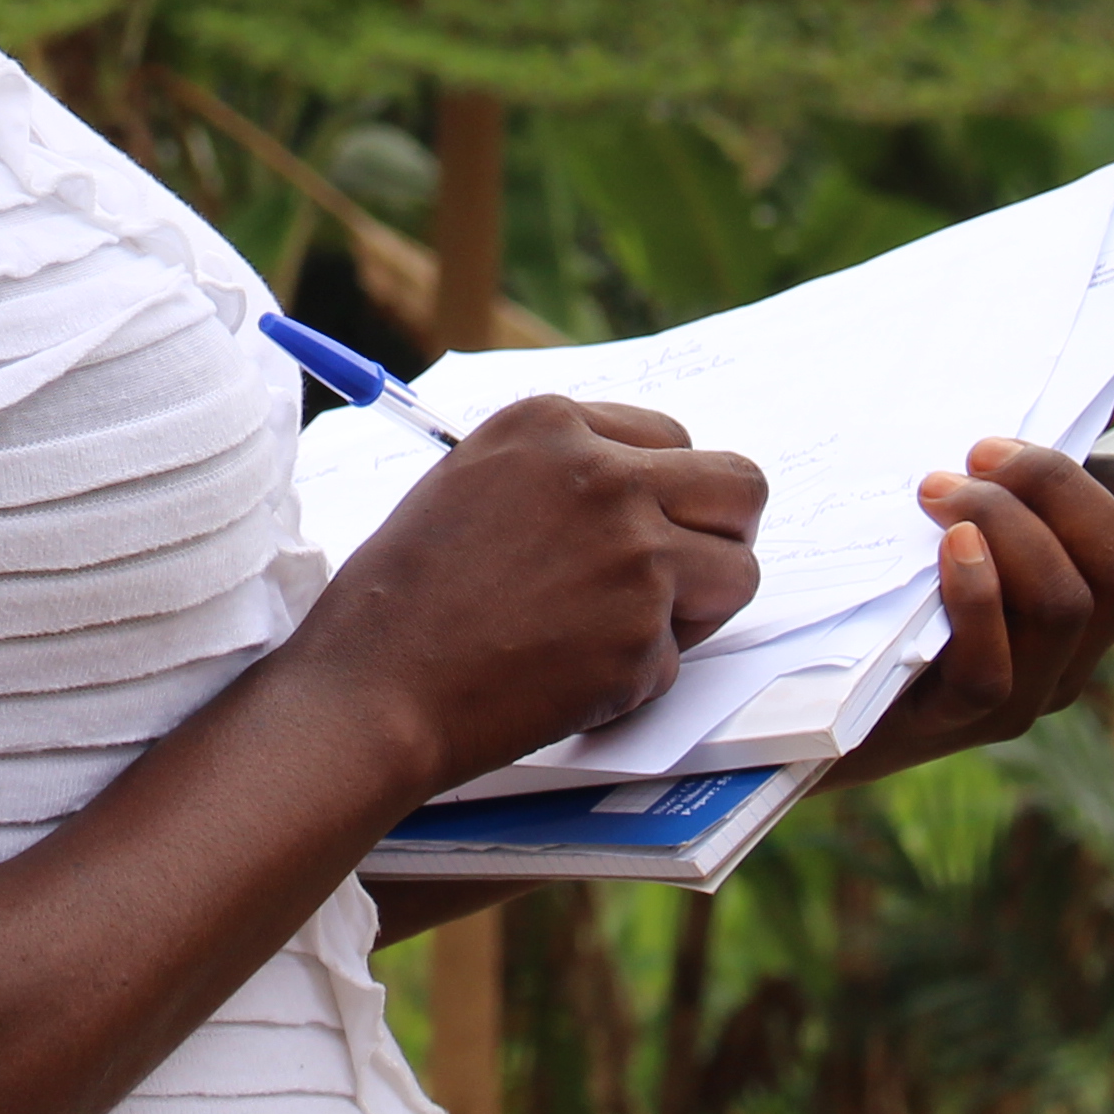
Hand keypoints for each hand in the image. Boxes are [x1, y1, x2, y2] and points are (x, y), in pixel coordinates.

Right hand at [296, 396, 767, 791]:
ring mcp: (633, 559)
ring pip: (739, 573)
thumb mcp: (467, 484)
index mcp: (550, 425)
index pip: (671, 438)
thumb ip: (553, 472)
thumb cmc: (400, 595)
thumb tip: (632, 486)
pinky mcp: (642, 640)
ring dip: (698, 607)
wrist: (375, 688)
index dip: (663, 490)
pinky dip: (637, 675)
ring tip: (625, 628)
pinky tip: (569, 675)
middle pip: (739, 486)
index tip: (644, 523)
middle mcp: (604, 478)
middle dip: (723, 530)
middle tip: (690, 569)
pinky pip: (680, 657)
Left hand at [824, 409, 1113, 786]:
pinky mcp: (960, 719)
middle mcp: (1080, 649)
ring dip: (1007, 524)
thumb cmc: (902, 570)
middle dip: (1061, 487)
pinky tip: (946, 546)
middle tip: (982, 451)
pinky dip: (977, 593)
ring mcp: (1028, 691)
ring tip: (938, 490)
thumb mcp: (979, 501)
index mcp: (1095, 594)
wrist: (806, 677)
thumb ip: (1049, 450)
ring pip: (1068, 604)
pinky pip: (995, 663)